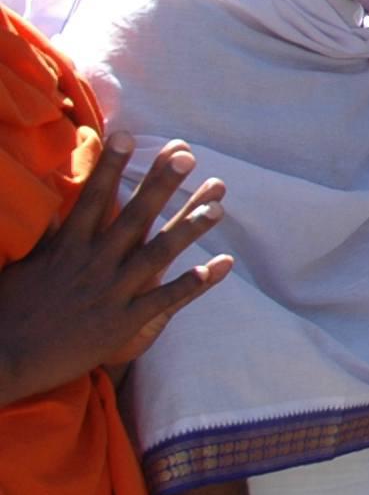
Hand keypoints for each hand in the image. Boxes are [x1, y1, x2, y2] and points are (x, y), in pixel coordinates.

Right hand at [0, 132, 228, 409]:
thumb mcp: (25, 266)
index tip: (126, 134)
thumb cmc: (8, 311)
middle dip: (161, 183)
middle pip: (134, 216)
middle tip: (187, 154)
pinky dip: (194, 282)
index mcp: (66, 247)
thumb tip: (52, 207)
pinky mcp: (122, 323)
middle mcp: (92, 264)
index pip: (92, 197)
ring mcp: (110, 292)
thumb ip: (46, 237)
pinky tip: (220, 265)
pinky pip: (165, 299)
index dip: (109, 165)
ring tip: (218, 205)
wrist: (3, 360)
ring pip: (159, 253)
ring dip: (190, 227)